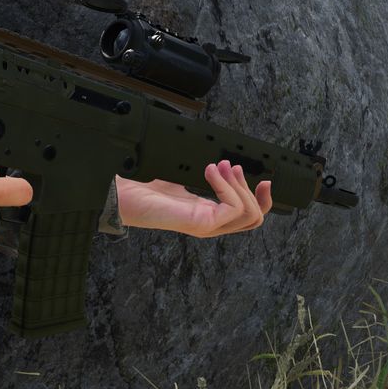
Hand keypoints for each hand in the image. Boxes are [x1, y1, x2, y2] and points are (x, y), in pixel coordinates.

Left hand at [115, 160, 271, 237]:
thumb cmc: (145, 186)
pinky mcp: (199, 224)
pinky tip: (210, 171)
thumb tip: (222, 161)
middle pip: (254, 219)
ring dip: (239, 185)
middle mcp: (210, 224)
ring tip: (220, 166)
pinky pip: (230, 209)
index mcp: (208, 214)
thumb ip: (203, 174)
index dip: (263, 199)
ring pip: (247, 214)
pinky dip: (226, 186)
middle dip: (251, 189)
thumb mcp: (182, 177)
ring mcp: (206, 226)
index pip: (248, 216)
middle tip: (232, 166)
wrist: (123, 195)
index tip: (264, 179)